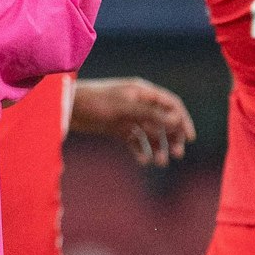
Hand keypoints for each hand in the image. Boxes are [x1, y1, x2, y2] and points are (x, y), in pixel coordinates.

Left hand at [71, 77, 193, 165]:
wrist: (65, 107)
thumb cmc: (94, 101)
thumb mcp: (124, 107)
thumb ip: (150, 113)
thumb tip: (177, 121)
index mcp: (142, 92)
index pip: (171, 104)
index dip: (182, 119)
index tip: (189, 138)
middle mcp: (137, 103)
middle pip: (163, 121)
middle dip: (172, 137)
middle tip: (177, 155)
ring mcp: (127, 116)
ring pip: (150, 133)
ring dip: (157, 147)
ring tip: (159, 162)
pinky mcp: (117, 127)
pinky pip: (135, 140)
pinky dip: (140, 150)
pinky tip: (143, 161)